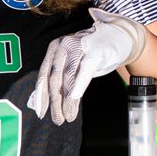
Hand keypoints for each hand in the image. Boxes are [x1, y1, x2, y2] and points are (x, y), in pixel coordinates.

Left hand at [27, 8, 145, 124]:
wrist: (117, 36)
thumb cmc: (90, 54)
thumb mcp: (71, 64)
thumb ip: (57, 79)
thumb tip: (39, 100)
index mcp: (54, 49)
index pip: (44, 75)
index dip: (41, 96)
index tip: (41, 113)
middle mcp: (63, 46)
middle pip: (55, 78)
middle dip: (55, 102)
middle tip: (58, 119)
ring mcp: (79, 47)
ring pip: (68, 77)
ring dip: (68, 100)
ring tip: (68, 116)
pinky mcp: (95, 52)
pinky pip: (85, 71)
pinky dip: (78, 85)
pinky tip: (75, 98)